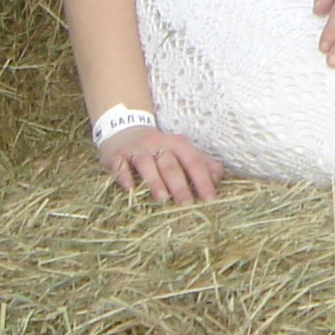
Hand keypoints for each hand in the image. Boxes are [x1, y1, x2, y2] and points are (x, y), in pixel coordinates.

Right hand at [100, 125, 222, 204]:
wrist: (124, 130)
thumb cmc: (160, 148)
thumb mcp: (182, 151)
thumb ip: (202, 164)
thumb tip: (218, 180)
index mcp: (178, 144)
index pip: (194, 162)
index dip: (203, 181)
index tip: (210, 200)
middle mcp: (158, 144)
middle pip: (171, 165)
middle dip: (180, 185)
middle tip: (187, 205)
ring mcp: (137, 150)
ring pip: (147, 164)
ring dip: (155, 181)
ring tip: (162, 199)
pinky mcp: (117, 156)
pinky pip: (120, 166)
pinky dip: (125, 177)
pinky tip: (130, 189)